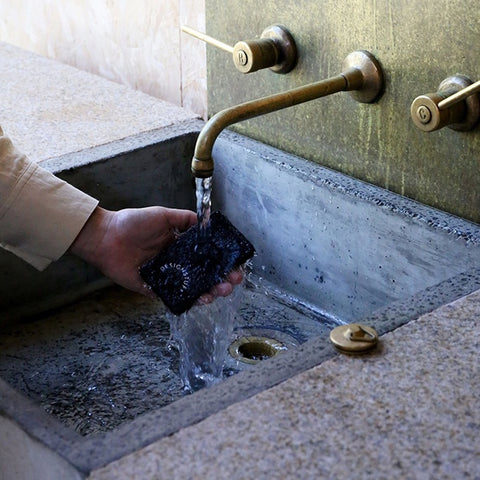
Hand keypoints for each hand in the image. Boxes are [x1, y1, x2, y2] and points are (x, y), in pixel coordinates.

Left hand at [70, 206, 242, 298]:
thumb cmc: (132, 223)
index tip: (236, 263)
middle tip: (233, 281)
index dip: (222, 260)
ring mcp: (168, 277)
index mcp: (180, 246)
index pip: (207, 256)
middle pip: (205, 274)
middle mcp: (177, 262)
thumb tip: (207, 222)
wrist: (106, 237)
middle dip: (222, 278)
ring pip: (194, 288)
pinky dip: (189, 300)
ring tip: (221, 291)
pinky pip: (175, 297)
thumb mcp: (162, 215)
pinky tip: (201, 299)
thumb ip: (184, 219)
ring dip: (210, 291)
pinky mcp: (156, 289)